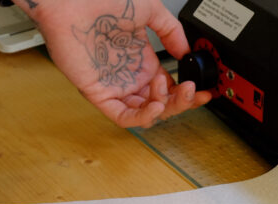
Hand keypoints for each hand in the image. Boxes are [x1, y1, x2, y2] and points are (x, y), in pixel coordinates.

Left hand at [20, 0, 211, 126]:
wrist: (72, 0)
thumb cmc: (102, 0)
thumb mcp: (150, 10)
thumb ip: (172, 31)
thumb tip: (186, 52)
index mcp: (141, 60)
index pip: (168, 88)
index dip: (187, 93)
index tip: (205, 90)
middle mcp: (128, 76)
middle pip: (160, 104)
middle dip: (181, 102)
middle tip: (192, 91)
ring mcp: (114, 86)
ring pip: (144, 113)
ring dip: (164, 108)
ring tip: (172, 92)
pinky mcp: (98, 93)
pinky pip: (122, 116)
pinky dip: (142, 117)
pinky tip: (156, 106)